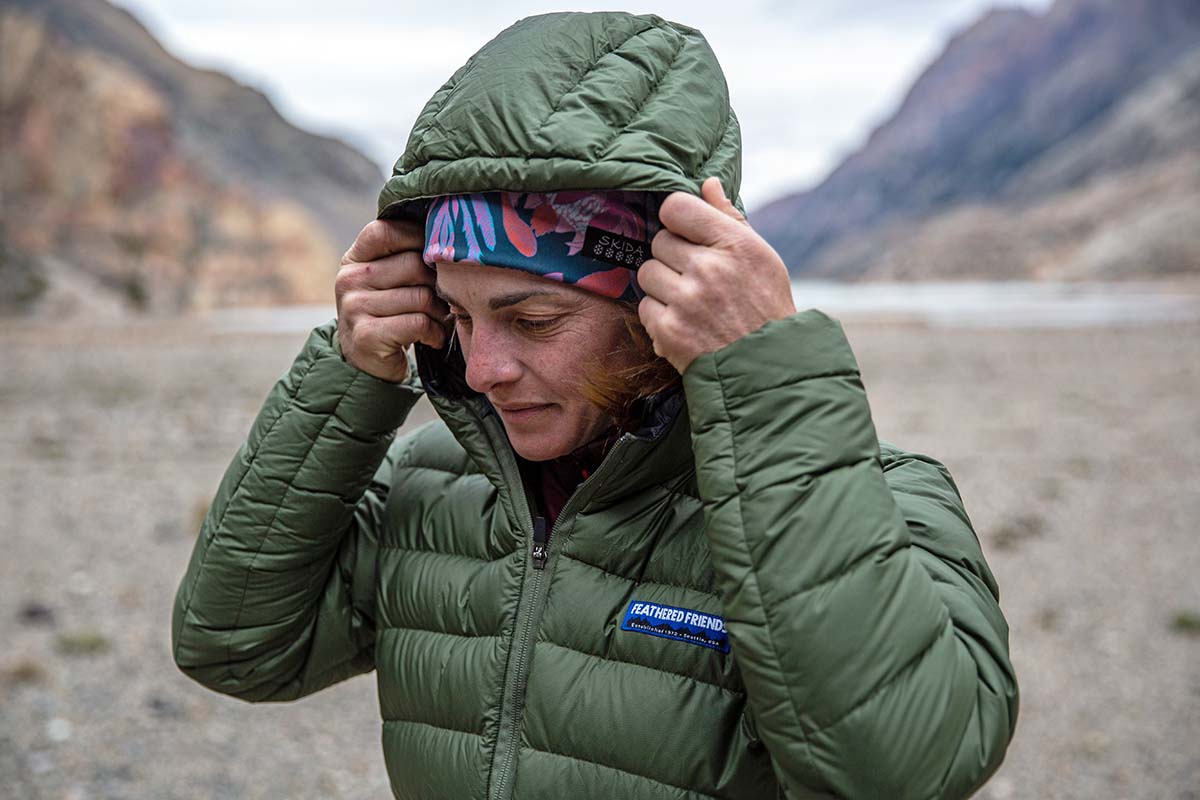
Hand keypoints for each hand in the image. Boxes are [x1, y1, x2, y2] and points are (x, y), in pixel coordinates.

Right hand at [335, 219, 447, 382]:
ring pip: (421, 297)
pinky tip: (431, 337)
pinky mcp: (366, 335)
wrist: (367, 363)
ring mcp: (354, 308)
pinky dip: (434, 332)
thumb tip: (447, 231)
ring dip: (439, 313)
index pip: (386, 231)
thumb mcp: (388, 280)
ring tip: (437, 321)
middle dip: (437, 284)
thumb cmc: (390, 314)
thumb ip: (405, 256)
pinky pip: (418, 323)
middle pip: (413, 265)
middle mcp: (349, 279)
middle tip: (443, 299)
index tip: (435, 256)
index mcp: (354, 259)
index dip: (417, 238)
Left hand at [637, 177, 796, 373]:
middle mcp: (709, 269)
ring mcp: (686, 301)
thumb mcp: (761, 257)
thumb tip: (706, 183)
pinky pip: (645, 306)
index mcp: (734, 244)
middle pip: (659, 241)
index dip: (676, 219)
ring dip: (662, 286)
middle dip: (672, 257)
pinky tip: (683, 323)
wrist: (768, 368)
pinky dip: (659, 315)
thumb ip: (729, 218)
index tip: (685, 234)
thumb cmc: (766, 307)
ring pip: (647, 273)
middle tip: (694, 276)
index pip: (676, 207)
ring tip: (688, 300)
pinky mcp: (669, 331)